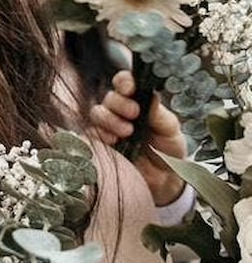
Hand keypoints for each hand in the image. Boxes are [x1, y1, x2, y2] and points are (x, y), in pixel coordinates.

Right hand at [90, 70, 186, 205]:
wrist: (162, 180)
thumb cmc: (167, 151)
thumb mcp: (170, 131)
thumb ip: (161, 115)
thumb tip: (152, 95)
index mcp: (137, 102)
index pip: (124, 83)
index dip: (124, 81)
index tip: (130, 88)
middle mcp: (120, 112)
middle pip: (109, 97)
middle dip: (119, 103)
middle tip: (134, 114)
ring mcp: (108, 127)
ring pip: (97, 112)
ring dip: (110, 119)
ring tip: (126, 132)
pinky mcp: (99, 144)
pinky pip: (90, 133)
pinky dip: (100, 134)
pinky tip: (113, 141)